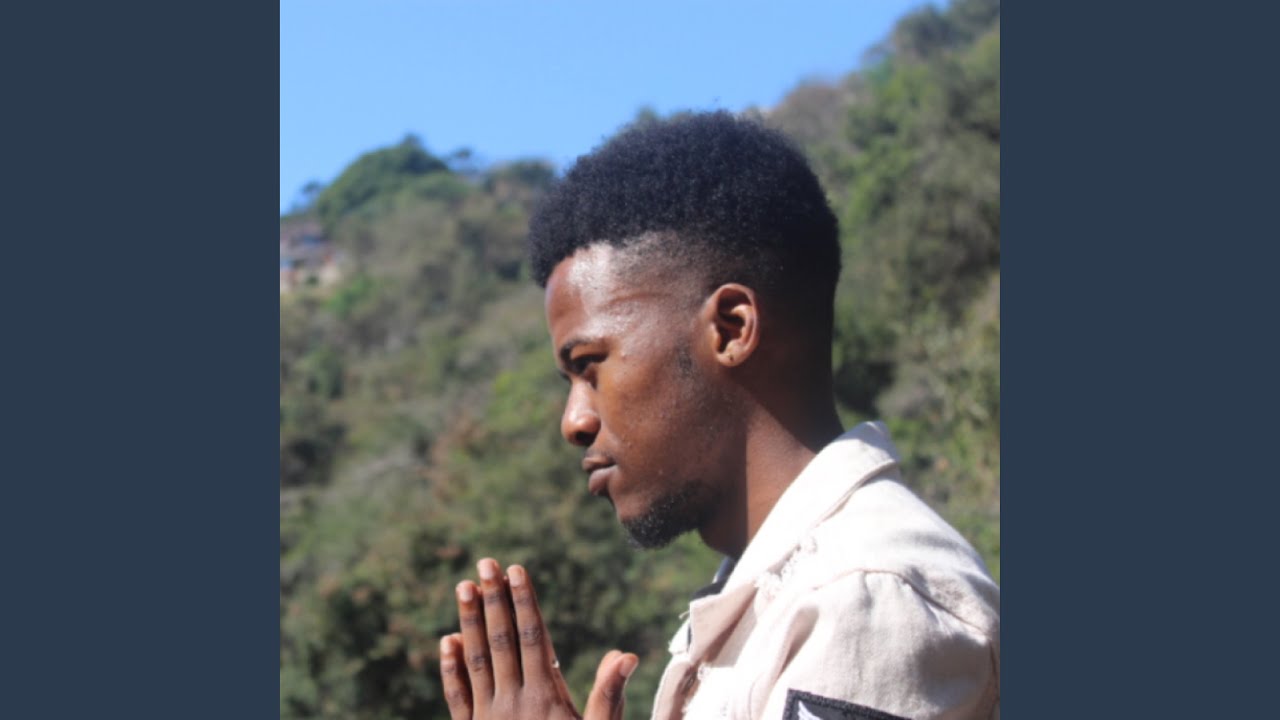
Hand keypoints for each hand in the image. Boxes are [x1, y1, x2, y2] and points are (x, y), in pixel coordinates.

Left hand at [440, 558, 638, 719]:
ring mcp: (488, 719)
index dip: (525, 602)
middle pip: (502, 640)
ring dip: (470, 622)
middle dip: (494, 599)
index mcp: (546, 699)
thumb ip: (608, 697)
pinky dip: (452, 670)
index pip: (533, 638)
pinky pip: (458, 698)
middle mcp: (513, 703)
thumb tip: (624, 655)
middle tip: (484, 563)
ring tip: (464, 587)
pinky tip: (447, 642)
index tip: (516, 570)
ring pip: (477, 660)